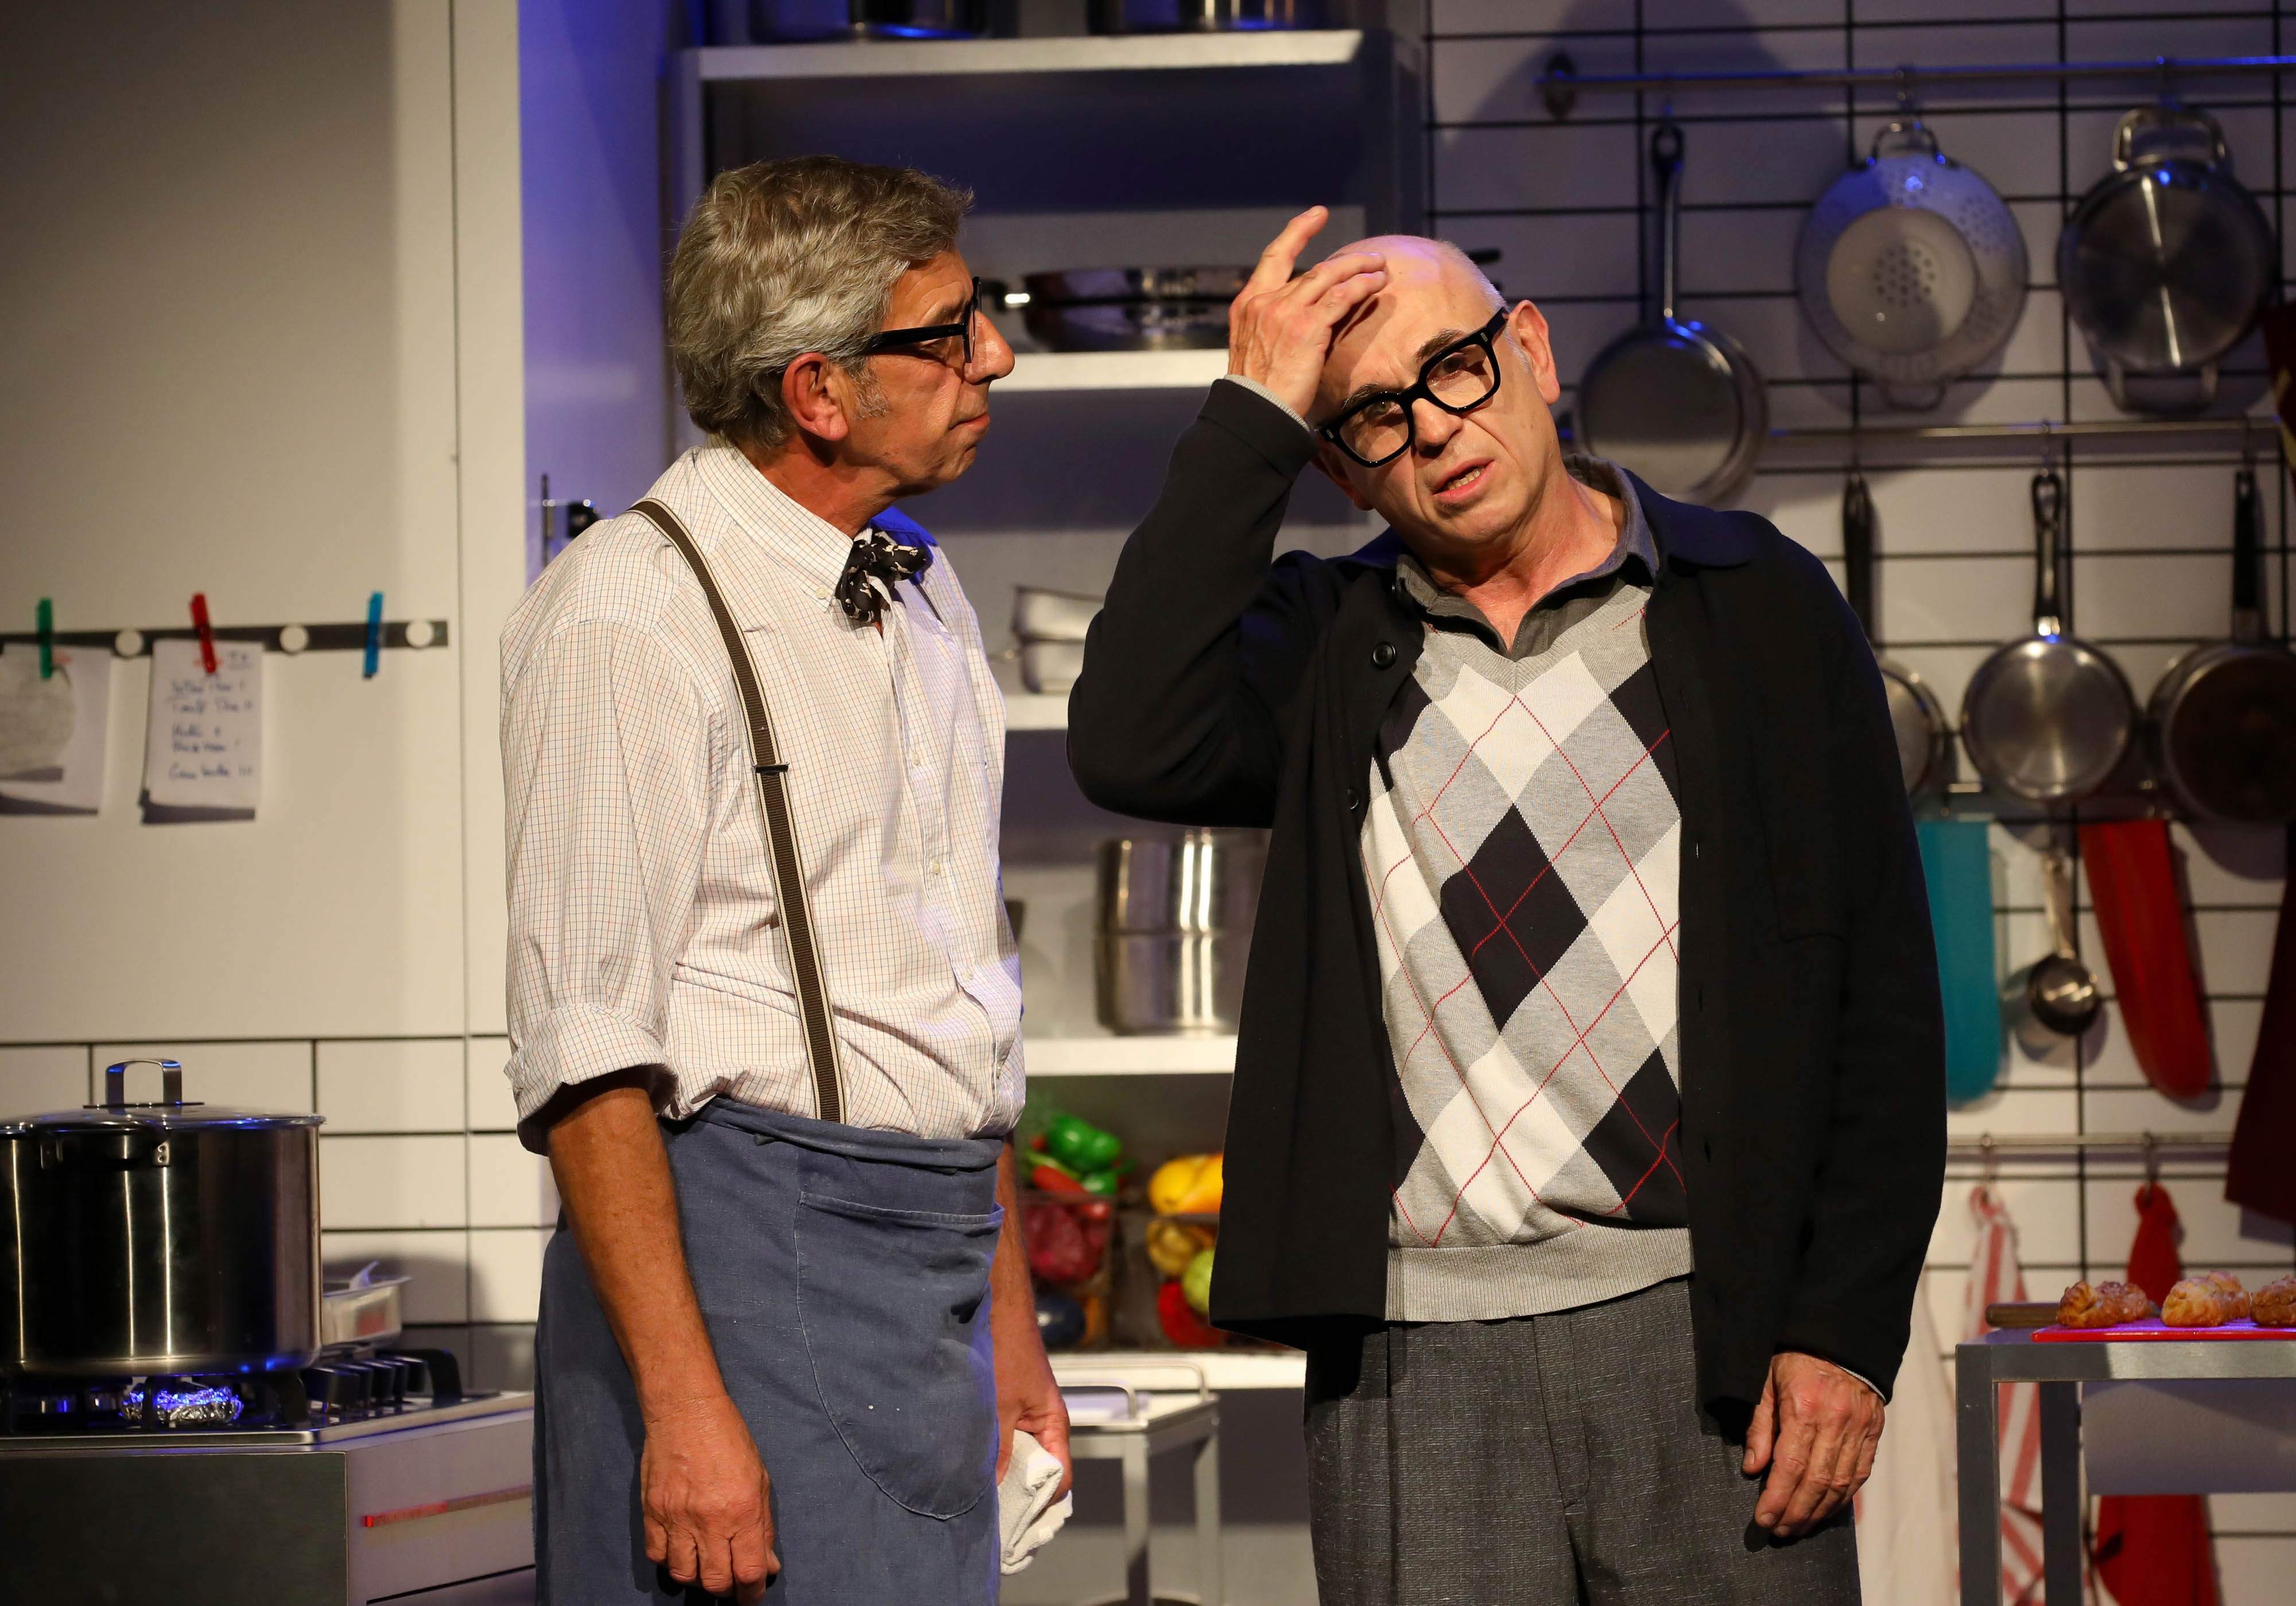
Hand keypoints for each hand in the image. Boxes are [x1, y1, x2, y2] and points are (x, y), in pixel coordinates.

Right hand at [641, 1391, 778, 1601]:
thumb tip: (768, 1564)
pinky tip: (681, 1550)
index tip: (752, 1595)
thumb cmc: (729, 1439)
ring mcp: (677, 1518)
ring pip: (684, 1574)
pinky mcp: (652, 1512)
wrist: (686, 1412)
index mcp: (743, 1511)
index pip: (749, 1571)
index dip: (752, 1593)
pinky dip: (670, 1560)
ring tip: (706, 1566)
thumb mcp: (759, 1479)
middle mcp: (709, 1520)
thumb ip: (763, 1526)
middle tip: (731, 1586)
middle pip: (715, 1581)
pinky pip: (657, 1555)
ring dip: (697, 1578)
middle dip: (727, 1591)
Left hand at [996, 1311, 1073, 1498]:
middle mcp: (1045, 1425)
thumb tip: (992, 1491)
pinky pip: (1007, 1442)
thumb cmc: (1006, 1351)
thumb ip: (999, 1450)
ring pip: (1020, 1458)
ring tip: (980, 1492)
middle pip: (1040, 1473)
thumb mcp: (999, 1406)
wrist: (996, 1310)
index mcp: (1054, 1425)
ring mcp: (1027, 1417)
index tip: (1014, 1515)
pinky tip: (973, 1463)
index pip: (1061, 1478)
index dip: (1041, 1500)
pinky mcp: (1010, 1409)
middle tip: (992, 1512)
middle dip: (1019, 1492)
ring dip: (1002, 1472)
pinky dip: (993, 1454)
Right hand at [1228, 206, 1388, 419]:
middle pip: (1313, 269)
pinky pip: (1341, 297)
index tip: (1315, 216)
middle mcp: (1264, 301)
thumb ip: (1273, 327)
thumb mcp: (1255, 350)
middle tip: (1370, 257)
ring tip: (1381, 267)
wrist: (1253, 414)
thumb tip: (1306, 320)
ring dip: (1360, 268)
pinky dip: (1362, 286)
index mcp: (1247, 305)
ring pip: (1330, 276)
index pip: (1273, 257)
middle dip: (1347, 262)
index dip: (1297, 232)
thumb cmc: (1258, 394)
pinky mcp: (1306, 327)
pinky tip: (1377, 285)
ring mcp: (1284, 311)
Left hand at [1742, 1351, 1883, 1538]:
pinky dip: (1844, 1498)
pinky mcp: (1873, 1431)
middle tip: (1779, 1531)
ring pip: (1841, 1483)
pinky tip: (1827, 1511)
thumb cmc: (1793, 1358)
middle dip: (1796, 1512)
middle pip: (1817, 1481)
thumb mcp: (1765, 1382)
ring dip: (1819, 1512)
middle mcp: (1836, 1421)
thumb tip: (1752, 1469)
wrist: (1839, 1337)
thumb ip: (1759, 1427)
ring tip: (1799, 1527)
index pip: (1791, 1465)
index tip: (1764, 1519)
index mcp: (1804, 1407)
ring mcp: (1859, 1428)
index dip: (1777, 1497)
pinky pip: (1860, 1473)